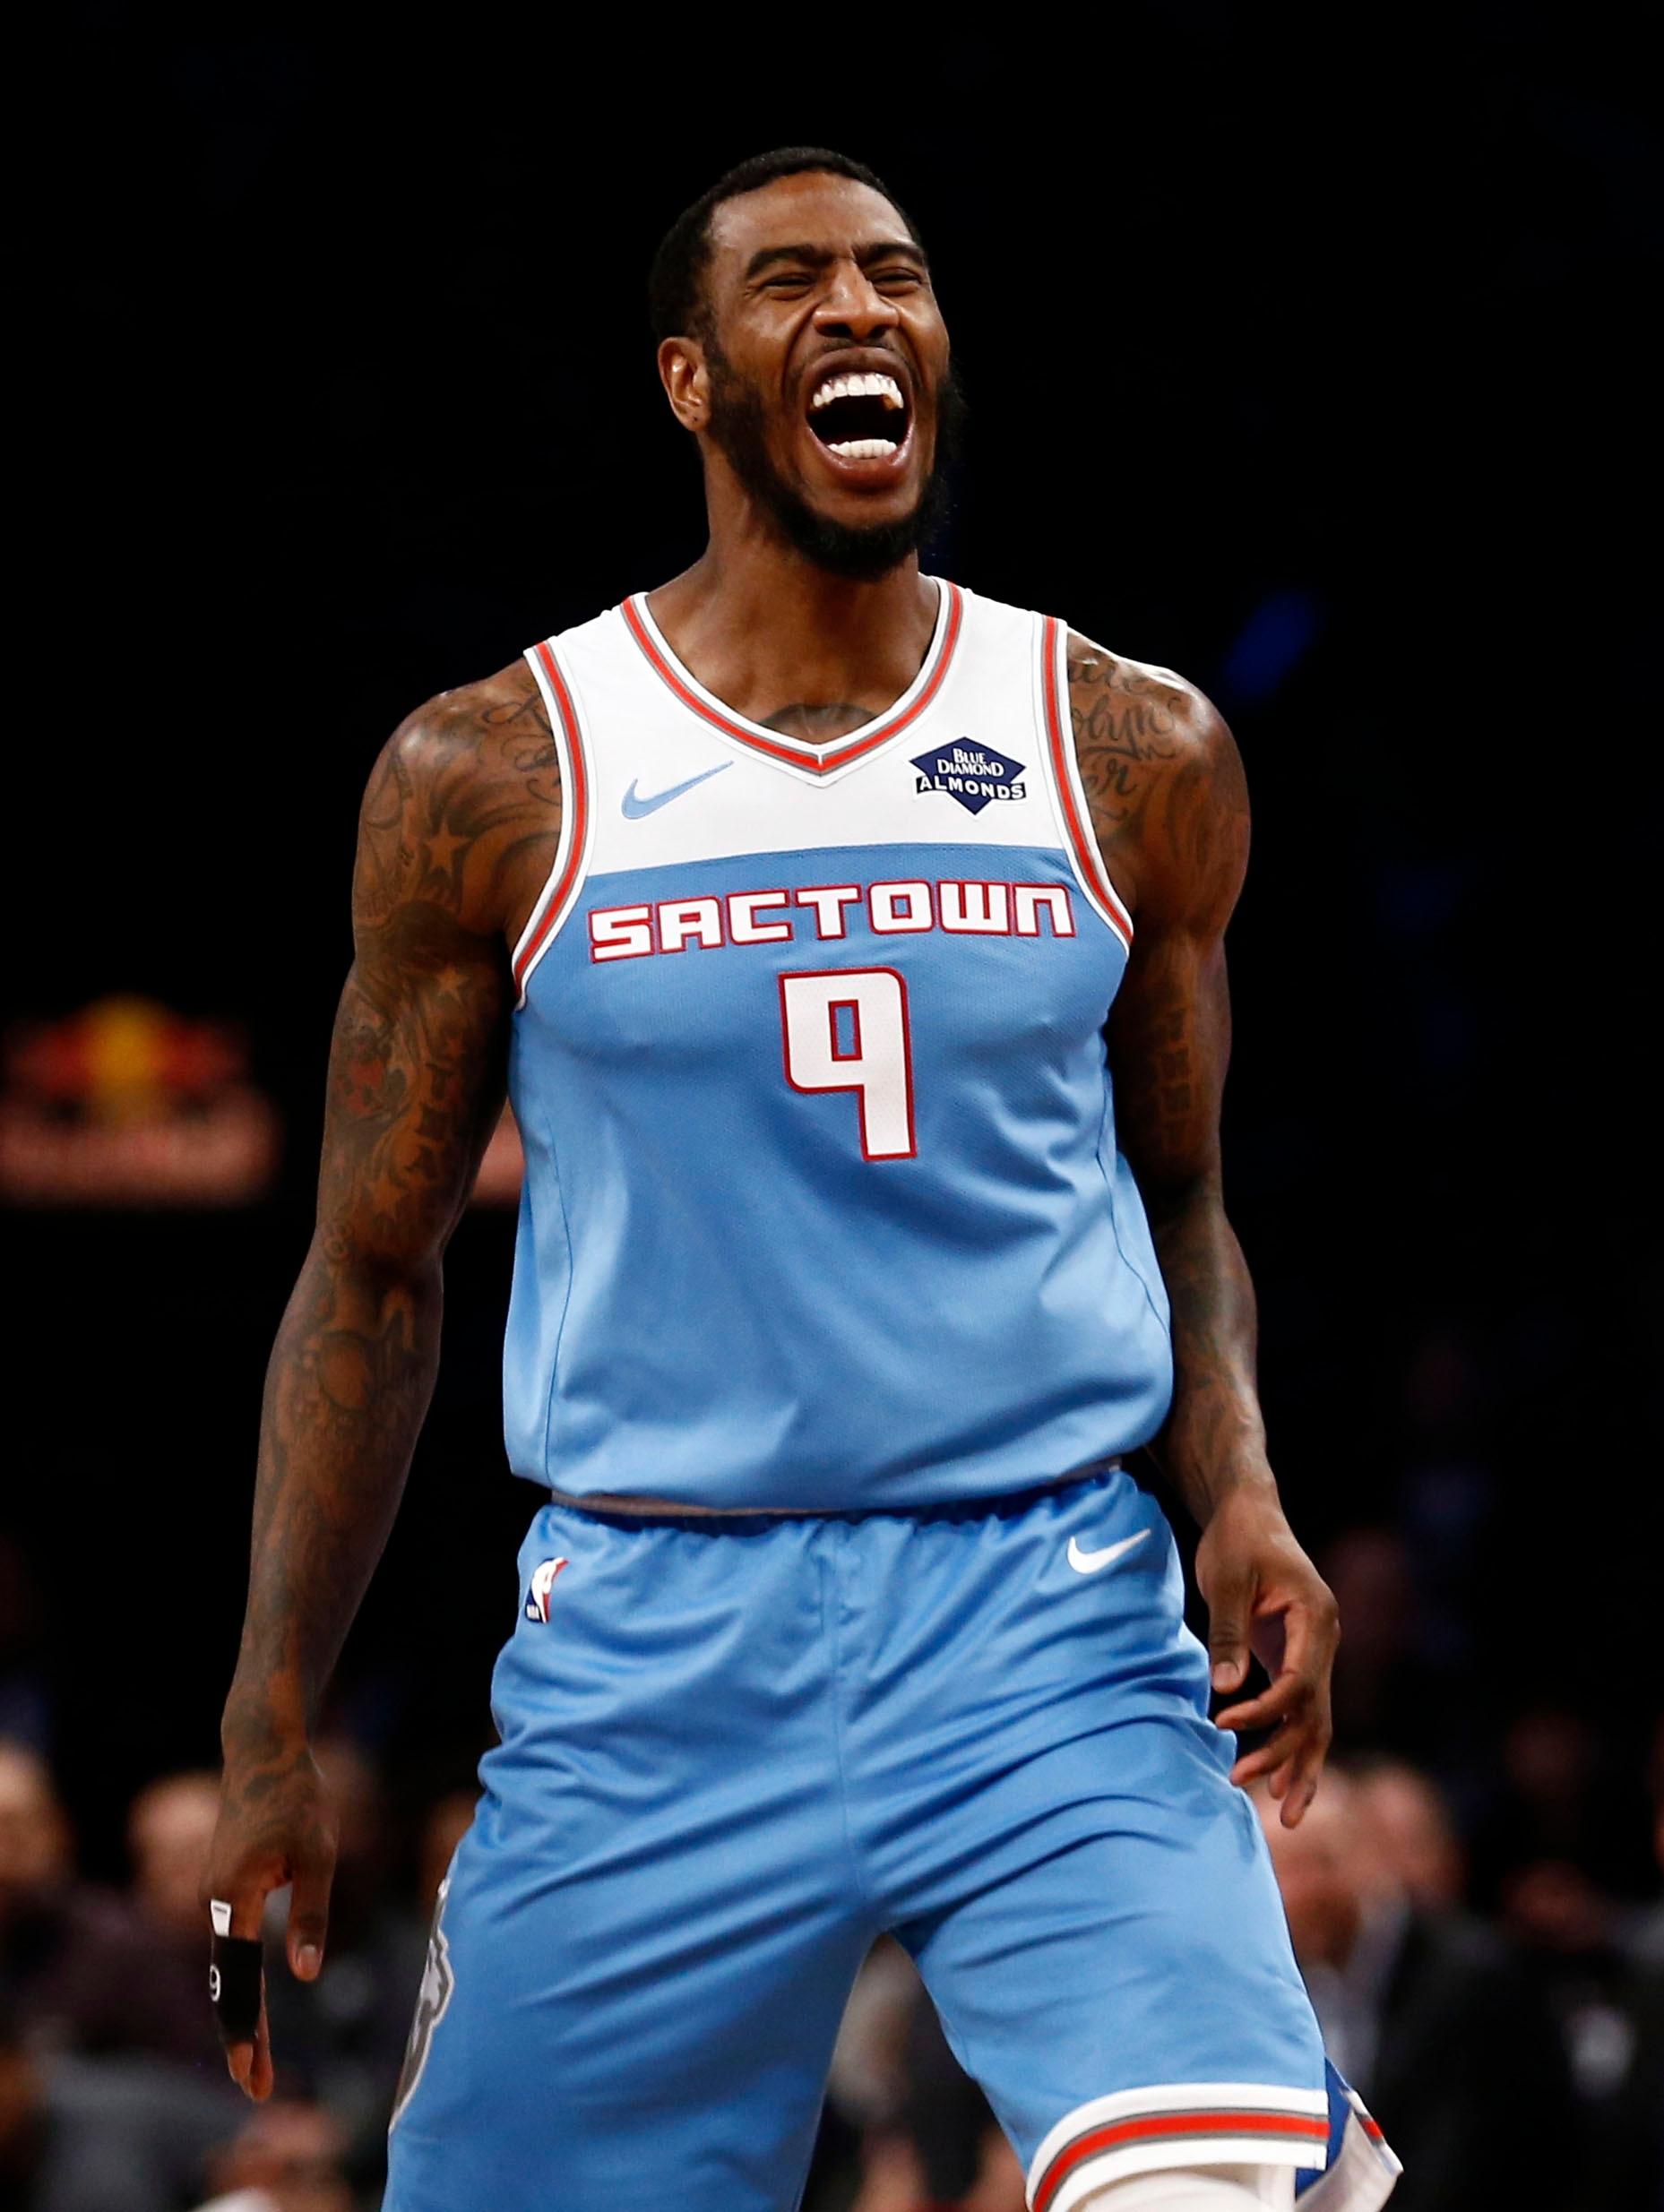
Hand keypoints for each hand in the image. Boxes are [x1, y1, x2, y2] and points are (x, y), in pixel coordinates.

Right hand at [202, 1741, 337, 2097]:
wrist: (262, 1751)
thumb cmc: (297, 1797)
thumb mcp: (317, 1854)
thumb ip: (310, 1914)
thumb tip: (305, 1977)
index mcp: (233, 1896)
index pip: (239, 1978)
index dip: (247, 2031)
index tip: (252, 2076)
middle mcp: (213, 1901)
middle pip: (228, 1984)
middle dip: (242, 2040)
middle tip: (258, 2091)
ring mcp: (213, 1895)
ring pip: (227, 1969)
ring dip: (241, 2017)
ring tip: (260, 2067)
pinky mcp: (223, 1888)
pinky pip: (229, 1949)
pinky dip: (240, 1987)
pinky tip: (252, 2016)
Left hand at [1194, 1484, 1338, 1825]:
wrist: (1249, 1511)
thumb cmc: (1237, 1539)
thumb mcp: (1227, 1580)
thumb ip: (1228, 1633)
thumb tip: (1222, 1691)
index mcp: (1316, 1618)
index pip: (1299, 1682)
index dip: (1263, 1710)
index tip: (1223, 1723)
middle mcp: (1326, 1639)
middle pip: (1316, 1712)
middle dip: (1286, 1755)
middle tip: (1244, 1785)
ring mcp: (1317, 1651)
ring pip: (1317, 1719)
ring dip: (1299, 1764)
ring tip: (1284, 1816)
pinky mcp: (1299, 1657)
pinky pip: (1303, 1709)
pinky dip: (1292, 1742)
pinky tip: (1279, 1779)